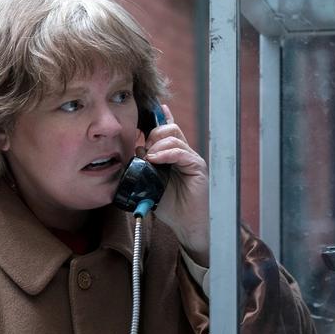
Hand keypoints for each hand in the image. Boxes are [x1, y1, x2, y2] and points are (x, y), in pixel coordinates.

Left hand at [140, 104, 208, 265]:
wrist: (186, 226)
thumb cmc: (170, 207)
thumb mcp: (151, 184)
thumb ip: (145, 167)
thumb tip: (137, 149)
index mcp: (173, 156)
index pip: (169, 131)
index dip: (161, 118)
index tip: (154, 108)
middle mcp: (184, 154)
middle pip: (170, 129)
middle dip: (153, 134)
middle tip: (144, 149)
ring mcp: (191, 159)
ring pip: (174, 137)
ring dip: (157, 144)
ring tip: (149, 158)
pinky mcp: (197, 167)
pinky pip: (181, 152)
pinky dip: (166, 153)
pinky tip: (156, 159)